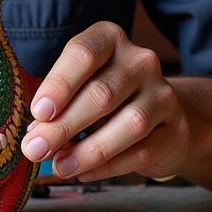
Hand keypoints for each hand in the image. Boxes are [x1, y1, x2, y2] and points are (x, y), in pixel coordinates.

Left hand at [20, 21, 188, 182]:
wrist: (162, 116)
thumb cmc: (107, 96)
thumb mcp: (80, 87)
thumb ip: (59, 105)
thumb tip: (36, 136)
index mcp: (109, 39)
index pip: (83, 54)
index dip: (59, 84)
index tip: (39, 113)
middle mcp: (140, 60)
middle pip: (101, 93)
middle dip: (64, 126)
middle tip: (36, 150)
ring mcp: (162, 93)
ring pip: (128, 123)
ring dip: (88, 150)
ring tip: (60, 166)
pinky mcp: (176, 128)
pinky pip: (142, 151)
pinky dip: (108, 166)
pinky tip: (83, 172)